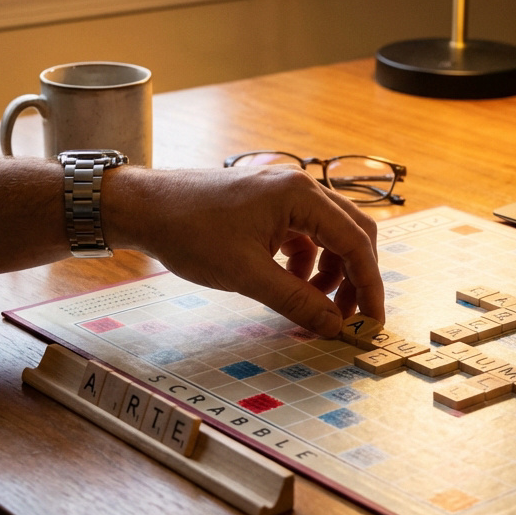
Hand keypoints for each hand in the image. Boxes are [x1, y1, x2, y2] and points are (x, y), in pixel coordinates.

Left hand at [106, 164, 384, 337]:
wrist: (144, 207)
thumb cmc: (190, 231)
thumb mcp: (247, 275)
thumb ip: (297, 301)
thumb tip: (335, 326)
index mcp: (302, 196)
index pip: (357, 243)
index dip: (370, 287)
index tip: (371, 323)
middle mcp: (301, 188)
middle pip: (353, 234)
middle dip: (356, 279)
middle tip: (350, 318)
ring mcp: (286, 195)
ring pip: (331, 236)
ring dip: (333, 273)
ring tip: (317, 306)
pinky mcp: (271, 205)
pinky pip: (306, 235)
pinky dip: (309, 264)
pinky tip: (292, 285)